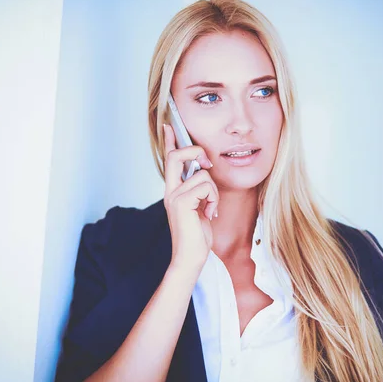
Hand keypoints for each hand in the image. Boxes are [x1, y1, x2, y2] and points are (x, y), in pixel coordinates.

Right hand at [163, 124, 217, 270]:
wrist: (191, 256)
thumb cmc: (197, 234)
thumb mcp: (200, 206)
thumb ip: (199, 188)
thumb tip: (205, 171)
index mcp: (173, 189)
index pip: (169, 159)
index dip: (169, 141)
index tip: (168, 125)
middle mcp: (170, 190)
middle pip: (175, 156)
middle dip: (194, 151)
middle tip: (208, 163)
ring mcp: (174, 196)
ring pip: (202, 175)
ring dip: (214, 191)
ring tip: (210, 208)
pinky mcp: (181, 202)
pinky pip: (205, 186)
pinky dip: (213, 200)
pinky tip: (209, 214)